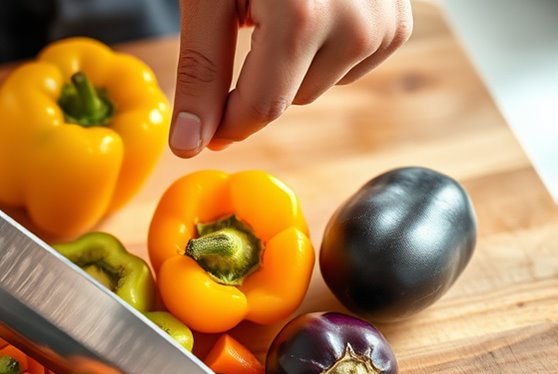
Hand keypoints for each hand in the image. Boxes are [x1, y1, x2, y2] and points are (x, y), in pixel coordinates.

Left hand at [169, 0, 412, 156]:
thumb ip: (200, 72)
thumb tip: (188, 145)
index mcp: (301, 18)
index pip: (260, 109)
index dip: (224, 125)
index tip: (200, 130)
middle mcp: (354, 25)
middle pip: (287, 100)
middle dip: (256, 79)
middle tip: (245, 23)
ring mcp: (384, 25)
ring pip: (317, 86)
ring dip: (291, 63)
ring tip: (282, 6)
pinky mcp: (399, 25)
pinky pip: (347, 67)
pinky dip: (323, 48)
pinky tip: (315, 8)